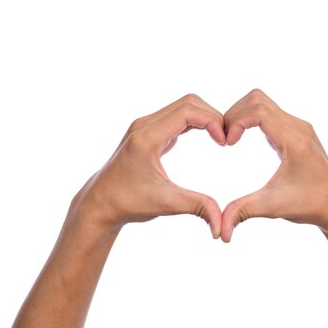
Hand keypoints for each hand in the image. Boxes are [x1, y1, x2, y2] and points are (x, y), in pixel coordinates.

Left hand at [68, 93, 225, 237]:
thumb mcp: (166, 204)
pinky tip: (208, 137)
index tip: (225, 142)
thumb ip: (197, 207)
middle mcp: (144, 125)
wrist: (100, 203)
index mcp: (147, 138)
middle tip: (227, 139)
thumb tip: (222, 225)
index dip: (212, 121)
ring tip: (220, 138)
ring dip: (205, 117)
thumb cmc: (128, 203)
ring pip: (182, 106)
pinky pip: (176, 116)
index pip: (187, 111)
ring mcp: (145, 126)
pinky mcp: (148, 131)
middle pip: (188, 103)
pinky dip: (195, 122)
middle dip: (212, 116)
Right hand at [221, 89, 327, 241]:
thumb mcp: (274, 207)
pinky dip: (250, 118)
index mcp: (294, 141)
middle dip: (234, 114)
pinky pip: (268, 112)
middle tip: (224, 138)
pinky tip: (241, 138)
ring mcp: (298, 126)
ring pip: (262, 102)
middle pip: (258, 99)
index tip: (227, 143)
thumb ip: (244, 212)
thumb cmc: (310, 204)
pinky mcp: (295, 130)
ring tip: (230, 138)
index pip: (259, 111)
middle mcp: (298, 127)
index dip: (236, 121)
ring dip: (241, 114)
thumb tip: (220, 231)